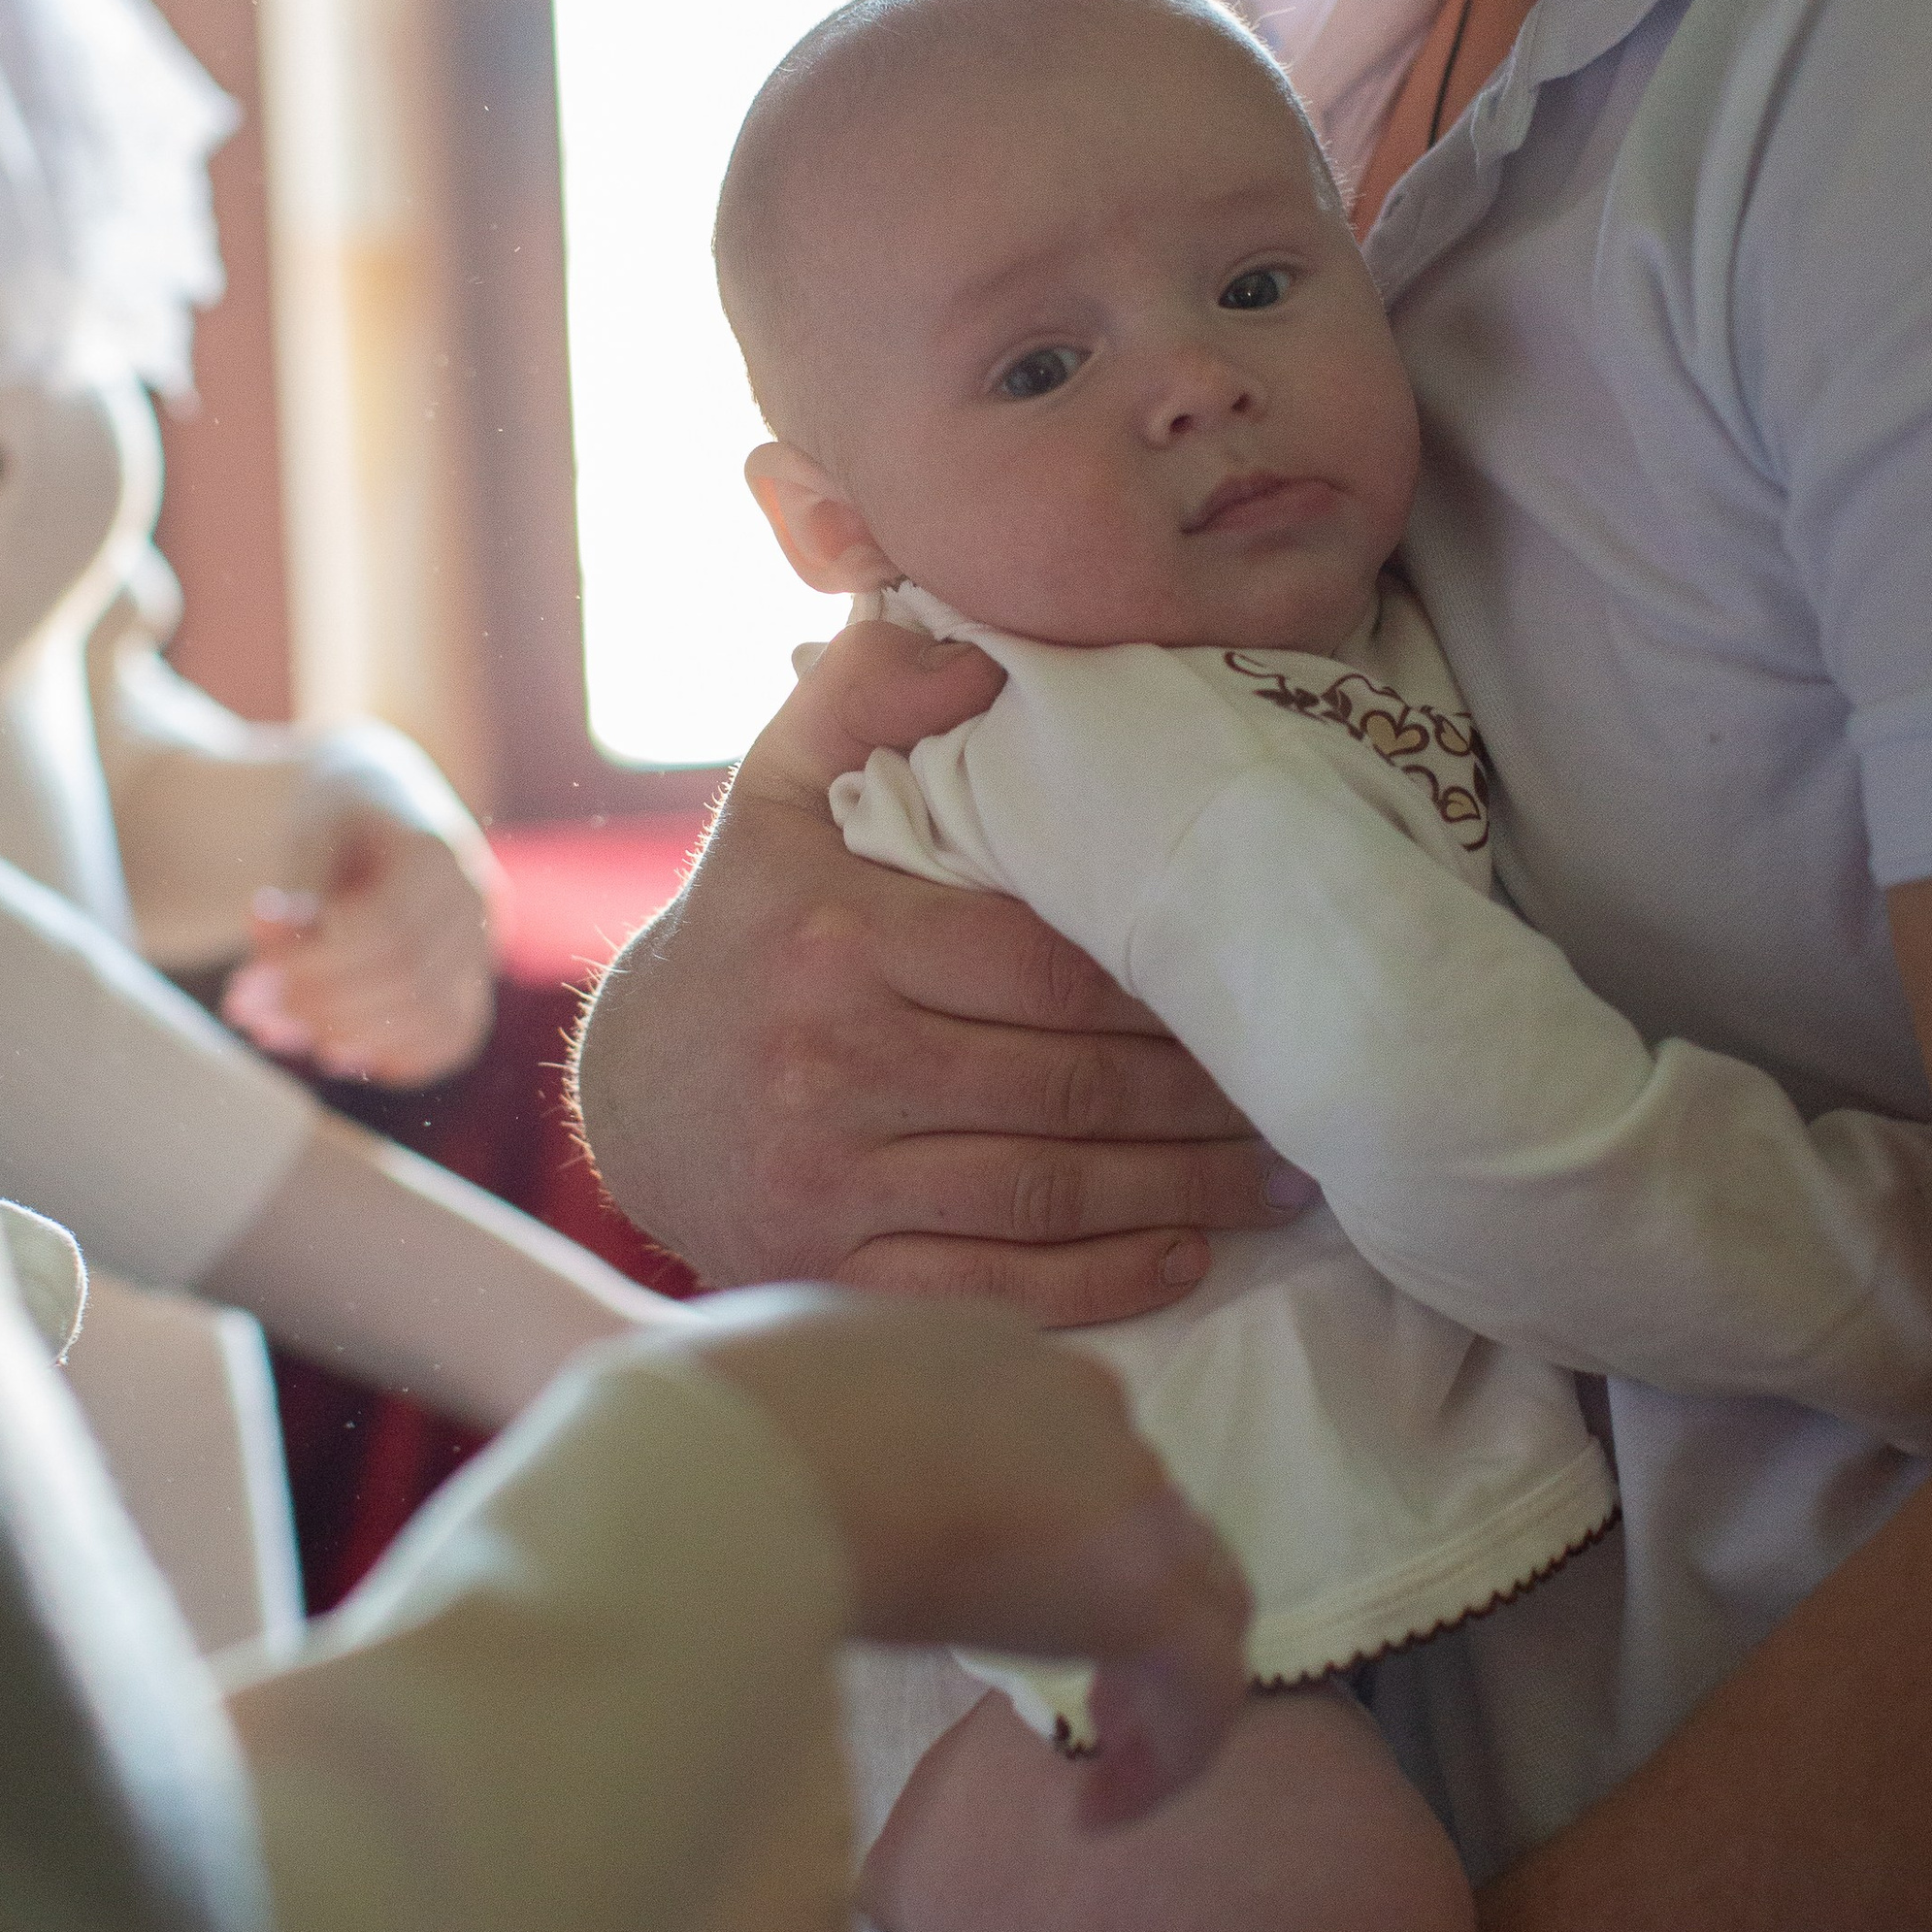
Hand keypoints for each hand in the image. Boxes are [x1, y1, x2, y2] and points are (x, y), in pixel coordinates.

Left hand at [223, 793, 498, 1086]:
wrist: (384, 806)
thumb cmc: (336, 818)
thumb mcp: (305, 835)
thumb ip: (292, 897)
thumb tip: (267, 958)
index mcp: (435, 851)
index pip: (386, 931)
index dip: (315, 966)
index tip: (250, 977)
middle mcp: (475, 901)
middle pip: (410, 979)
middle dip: (322, 1006)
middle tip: (248, 1010)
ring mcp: (482, 945)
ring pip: (435, 1019)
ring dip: (349, 1037)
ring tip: (277, 1029)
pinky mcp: (474, 982)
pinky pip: (451, 1038)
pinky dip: (392, 1056)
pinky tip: (333, 1049)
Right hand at [572, 620, 1307, 1323]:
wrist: (628, 1098)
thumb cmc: (743, 929)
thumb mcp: (778, 793)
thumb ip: (867, 693)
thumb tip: (983, 647)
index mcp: (839, 938)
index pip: (1049, 965)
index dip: (1167, 981)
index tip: (1255, 983)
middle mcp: (832, 1062)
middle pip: (1068, 1084)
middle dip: (1202, 1094)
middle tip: (1303, 1086)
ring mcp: (830, 1179)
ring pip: (1048, 1191)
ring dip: (1183, 1189)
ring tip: (1279, 1171)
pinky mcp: (832, 1271)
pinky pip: (996, 1285)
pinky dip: (1104, 1282)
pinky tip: (1188, 1258)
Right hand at [683, 1284, 1251, 1822]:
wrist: (744, 1447)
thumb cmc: (710, 1425)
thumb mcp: (757, 1400)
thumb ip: (790, 1431)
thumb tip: (725, 1452)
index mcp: (984, 1350)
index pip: (1063, 1440)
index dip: (1051, 1532)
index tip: (1005, 1604)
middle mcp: (1072, 1400)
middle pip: (1146, 1511)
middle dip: (1126, 1605)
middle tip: (1089, 1699)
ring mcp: (1117, 1482)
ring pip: (1198, 1591)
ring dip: (1156, 1686)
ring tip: (1104, 1776)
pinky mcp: (1134, 1580)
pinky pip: (1202, 1681)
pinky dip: (1172, 1753)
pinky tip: (1100, 1813)